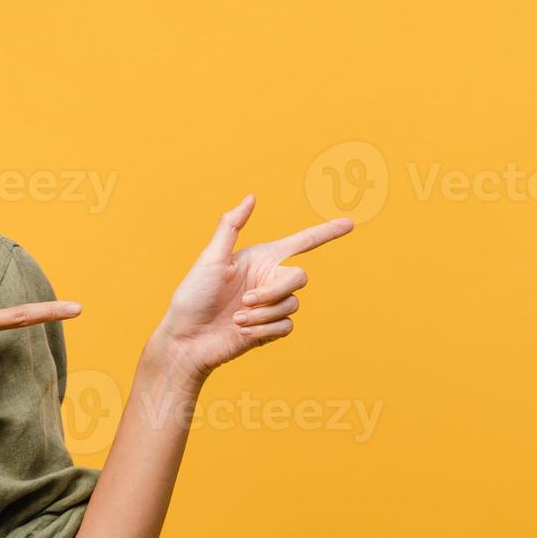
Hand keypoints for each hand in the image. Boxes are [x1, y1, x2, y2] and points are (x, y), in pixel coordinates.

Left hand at [154, 195, 352, 383]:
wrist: (187, 340)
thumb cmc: (192, 296)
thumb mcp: (210, 258)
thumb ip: (231, 226)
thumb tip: (251, 197)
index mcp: (260, 258)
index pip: (301, 242)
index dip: (326, 233)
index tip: (349, 224)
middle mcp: (269, 279)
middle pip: (299, 277)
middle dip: (275, 291)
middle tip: (246, 301)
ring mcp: (271, 305)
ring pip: (292, 304)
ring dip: (263, 313)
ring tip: (237, 319)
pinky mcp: (270, 329)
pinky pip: (286, 326)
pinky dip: (264, 329)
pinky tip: (242, 331)